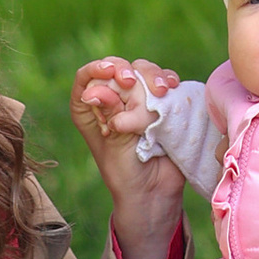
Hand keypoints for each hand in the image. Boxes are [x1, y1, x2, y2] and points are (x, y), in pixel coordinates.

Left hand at [71, 55, 177, 181]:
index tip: (109, 71)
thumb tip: (95, 90)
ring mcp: (137, 99)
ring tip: (162, 90)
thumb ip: (110, 114)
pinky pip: (164, 81)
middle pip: (117, 68)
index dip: (96, 69)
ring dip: (152, 75)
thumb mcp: (114, 143)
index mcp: (90, 109)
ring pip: (142, 71)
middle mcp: (112, 99)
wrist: (154, 190)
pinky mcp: (160, 102)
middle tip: (131, 82)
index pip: (86, 78)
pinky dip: (168, 80)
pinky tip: (172, 86)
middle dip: (127, 71)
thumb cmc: (125, 172)